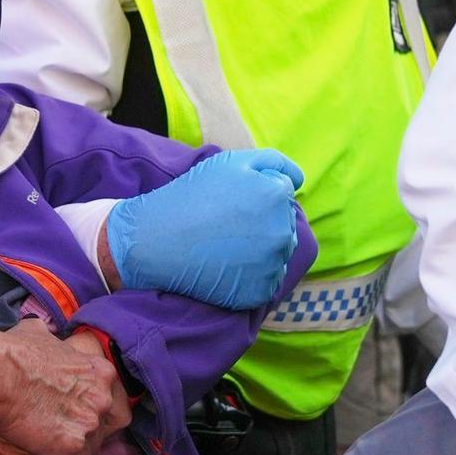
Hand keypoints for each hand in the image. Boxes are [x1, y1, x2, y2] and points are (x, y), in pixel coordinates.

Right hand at [0, 321, 125, 454]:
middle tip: (66, 437)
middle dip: (88, 435)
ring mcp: (88, 425)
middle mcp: (102, 399)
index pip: (113, 401)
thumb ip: (52, 340)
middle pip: (106, 429)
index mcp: (101, 373)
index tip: (78, 415)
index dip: (95, 411)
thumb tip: (41, 333)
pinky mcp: (69, 448)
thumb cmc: (14, 353)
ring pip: (88, 451)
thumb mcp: (39, 334)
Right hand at [101, 149, 305, 306]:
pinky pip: (267, 281)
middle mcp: (282, 231)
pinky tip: (227, 266)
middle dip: (264, 224)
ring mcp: (272, 265)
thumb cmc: (192, 195)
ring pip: (278, 254)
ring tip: (227, 246)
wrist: (156, 240)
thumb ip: (273, 162)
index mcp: (277, 196)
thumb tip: (299, 180)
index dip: (256, 197)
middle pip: (284, 225)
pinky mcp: (260, 292)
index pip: (283, 195)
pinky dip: (252, 276)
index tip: (232, 203)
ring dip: (261, 250)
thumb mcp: (231, 162)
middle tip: (227, 226)